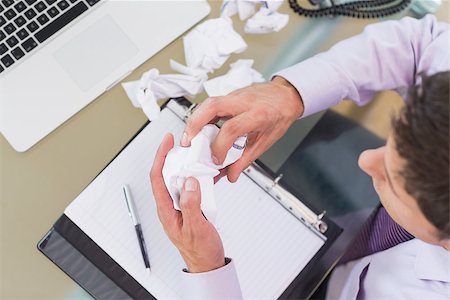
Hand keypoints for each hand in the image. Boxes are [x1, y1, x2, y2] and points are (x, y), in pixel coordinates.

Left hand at [150, 133, 224, 272]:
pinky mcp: (190, 206)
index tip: (167, 141)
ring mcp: (180, 205)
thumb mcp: (195, 228)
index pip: (157, 177)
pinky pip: (192, 187)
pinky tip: (209, 174)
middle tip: (185, 144)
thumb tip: (188, 182)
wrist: (207, 263)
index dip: (160, 156)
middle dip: (174, 156)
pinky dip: (199, 177)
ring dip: (188, 166)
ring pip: (180, 179)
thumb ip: (191, 205)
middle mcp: (170, 205)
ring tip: (198, 156)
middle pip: (167, 174)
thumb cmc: (199, 250)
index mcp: (166, 210)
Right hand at [181, 76, 303, 181]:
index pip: (232, 129)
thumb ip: (246, 159)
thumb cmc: (280, 115)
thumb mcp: (266, 141)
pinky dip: (202, 117)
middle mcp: (244, 102)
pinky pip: (211, 105)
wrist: (286, 96)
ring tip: (189, 139)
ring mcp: (235, 96)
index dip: (220, 146)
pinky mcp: (229, 96)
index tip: (216, 160)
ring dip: (194, 121)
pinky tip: (200, 130)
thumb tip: (231, 174)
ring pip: (208, 103)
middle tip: (187, 143)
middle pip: (212, 106)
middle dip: (195, 125)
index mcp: (257, 115)